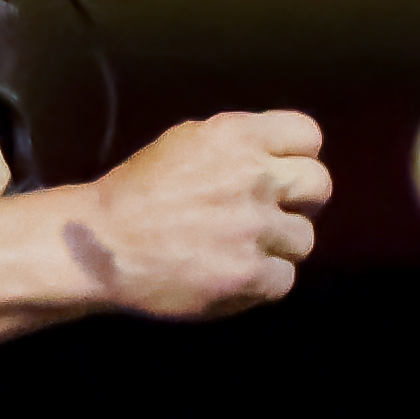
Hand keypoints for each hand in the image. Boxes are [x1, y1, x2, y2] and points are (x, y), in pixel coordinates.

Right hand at [80, 111, 329, 318]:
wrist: (100, 245)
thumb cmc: (136, 192)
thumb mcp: (185, 142)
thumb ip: (235, 144)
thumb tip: (277, 157)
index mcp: (236, 137)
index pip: (308, 137)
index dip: (297, 157)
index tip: (280, 173)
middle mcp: (252, 178)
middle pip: (319, 186)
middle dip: (299, 201)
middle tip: (271, 213)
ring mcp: (253, 230)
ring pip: (304, 239)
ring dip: (277, 246)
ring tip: (242, 250)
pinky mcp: (247, 276)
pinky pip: (284, 280)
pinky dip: (261, 282)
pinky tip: (231, 274)